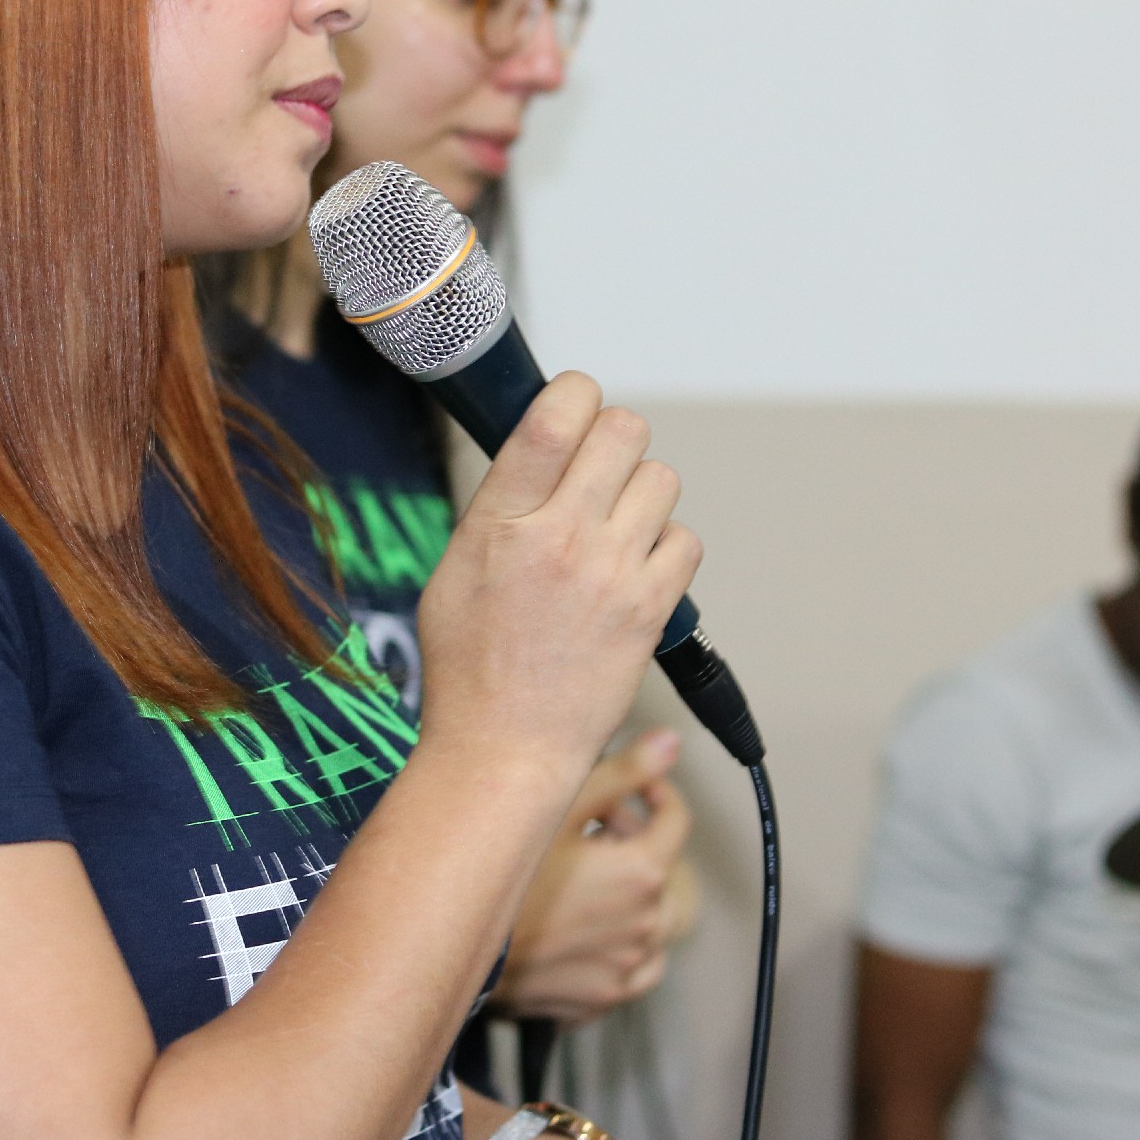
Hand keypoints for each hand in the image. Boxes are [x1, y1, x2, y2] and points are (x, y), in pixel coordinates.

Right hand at [415, 375, 699, 774]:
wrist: (505, 747)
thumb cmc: (469, 667)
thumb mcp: (454, 569)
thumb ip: (497, 507)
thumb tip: (536, 452)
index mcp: (499, 523)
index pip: (553, 418)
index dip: (574, 392)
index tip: (575, 401)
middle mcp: (560, 539)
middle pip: (622, 431)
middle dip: (613, 437)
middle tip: (598, 467)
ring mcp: (612, 574)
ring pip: (660, 479)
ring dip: (641, 493)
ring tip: (615, 527)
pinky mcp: (651, 609)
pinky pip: (685, 540)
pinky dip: (666, 547)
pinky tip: (636, 570)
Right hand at [495, 728, 695, 1020]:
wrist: (452, 947)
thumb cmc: (503, 874)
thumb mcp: (560, 810)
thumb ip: (623, 773)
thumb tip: (669, 741)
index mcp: (641, 873)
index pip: (676, 821)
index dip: (657, 794)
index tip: (634, 787)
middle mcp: (644, 924)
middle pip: (659, 870)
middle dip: (632, 842)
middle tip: (589, 826)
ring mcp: (624, 967)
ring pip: (648, 922)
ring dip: (628, 897)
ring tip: (583, 880)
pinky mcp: (601, 998)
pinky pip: (629, 970)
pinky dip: (617, 947)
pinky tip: (581, 930)